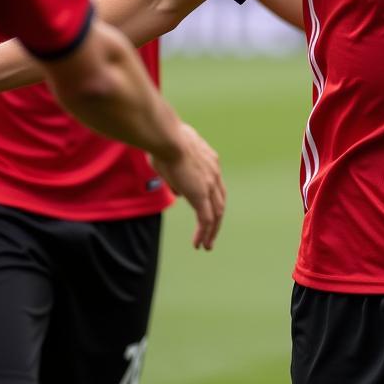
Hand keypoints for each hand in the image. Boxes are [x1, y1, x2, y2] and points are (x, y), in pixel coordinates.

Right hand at [154, 122, 226, 249]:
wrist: (168, 138)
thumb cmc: (164, 142)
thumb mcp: (172, 157)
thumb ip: (177, 176)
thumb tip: (179, 193)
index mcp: (210, 161)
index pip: (216, 185)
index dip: (212, 200)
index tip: (207, 212)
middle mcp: (214, 173)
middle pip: (220, 201)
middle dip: (217, 219)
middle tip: (211, 234)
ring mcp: (209, 184)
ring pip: (216, 213)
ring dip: (212, 231)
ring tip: (206, 245)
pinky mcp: (200, 194)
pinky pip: (206, 219)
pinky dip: (204, 233)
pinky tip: (198, 244)